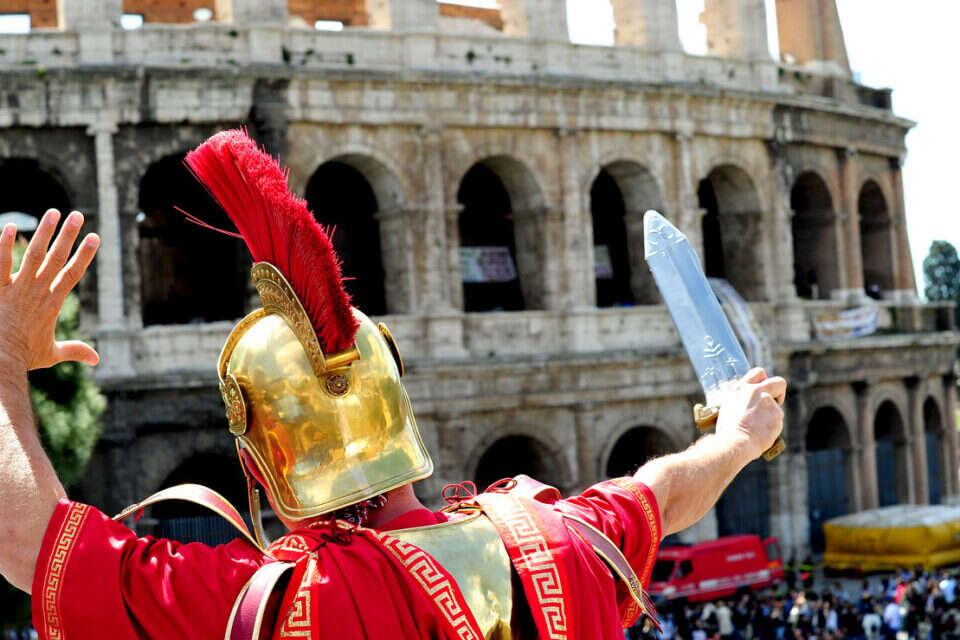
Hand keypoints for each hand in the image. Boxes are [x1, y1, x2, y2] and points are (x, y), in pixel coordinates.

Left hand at [0, 209, 99, 370]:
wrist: (0, 359)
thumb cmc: (23, 357)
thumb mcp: (52, 354)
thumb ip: (74, 351)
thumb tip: (96, 359)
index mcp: (53, 303)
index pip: (73, 274)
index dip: (85, 255)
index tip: (95, 237)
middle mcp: (38, 291)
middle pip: (57, 258)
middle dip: (68, 236)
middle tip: (78, 216)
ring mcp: (17, 288)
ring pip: (33, 255)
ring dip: (44, 233)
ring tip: (52, 213)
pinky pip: (0, 264)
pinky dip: (4, 246)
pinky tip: (7, 227)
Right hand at [715, 367, 785, 459]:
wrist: (735, 443)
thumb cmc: (728, 430)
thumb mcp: (728, 408)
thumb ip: (741, 400)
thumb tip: (749, 403)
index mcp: (741, 388)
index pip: (759, 372)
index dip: (765, 380)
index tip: (764, 390)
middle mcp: (756, 391)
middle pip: (779, 382)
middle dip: (779, 392)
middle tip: (775, 402)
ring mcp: (768, 402)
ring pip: (776, 408)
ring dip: (771, 416)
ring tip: (757, 428)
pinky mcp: (777, 414)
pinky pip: (778, 420)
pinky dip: (772, 427)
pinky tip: (762, 433)